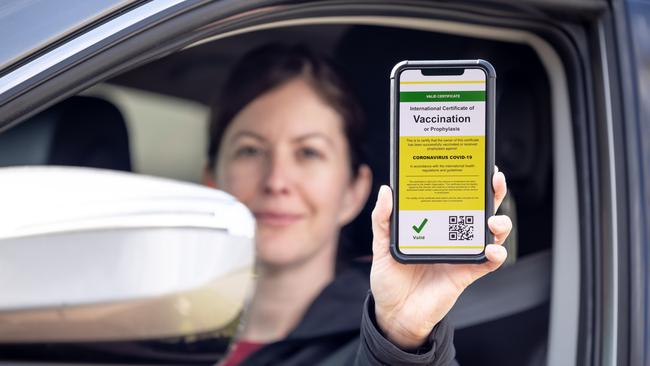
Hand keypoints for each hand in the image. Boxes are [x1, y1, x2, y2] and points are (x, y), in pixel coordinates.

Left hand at [369, 167, 511, 348]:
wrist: (394, 314)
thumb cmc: (389, 279)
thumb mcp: (381, 246)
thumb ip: (382, 220)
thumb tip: (386, 191)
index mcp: (433, 224)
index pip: (455, 198)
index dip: (468, 182)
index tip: (474, 165)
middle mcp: (451, 236)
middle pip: (479, 210)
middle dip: (493, 194)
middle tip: (494, 180)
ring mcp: (461, 254)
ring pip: (491, 233)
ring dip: (499, 223)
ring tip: (493, 220)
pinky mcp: (466, 274)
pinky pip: (489, 263)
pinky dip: (496, 254)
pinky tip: (491, 249)